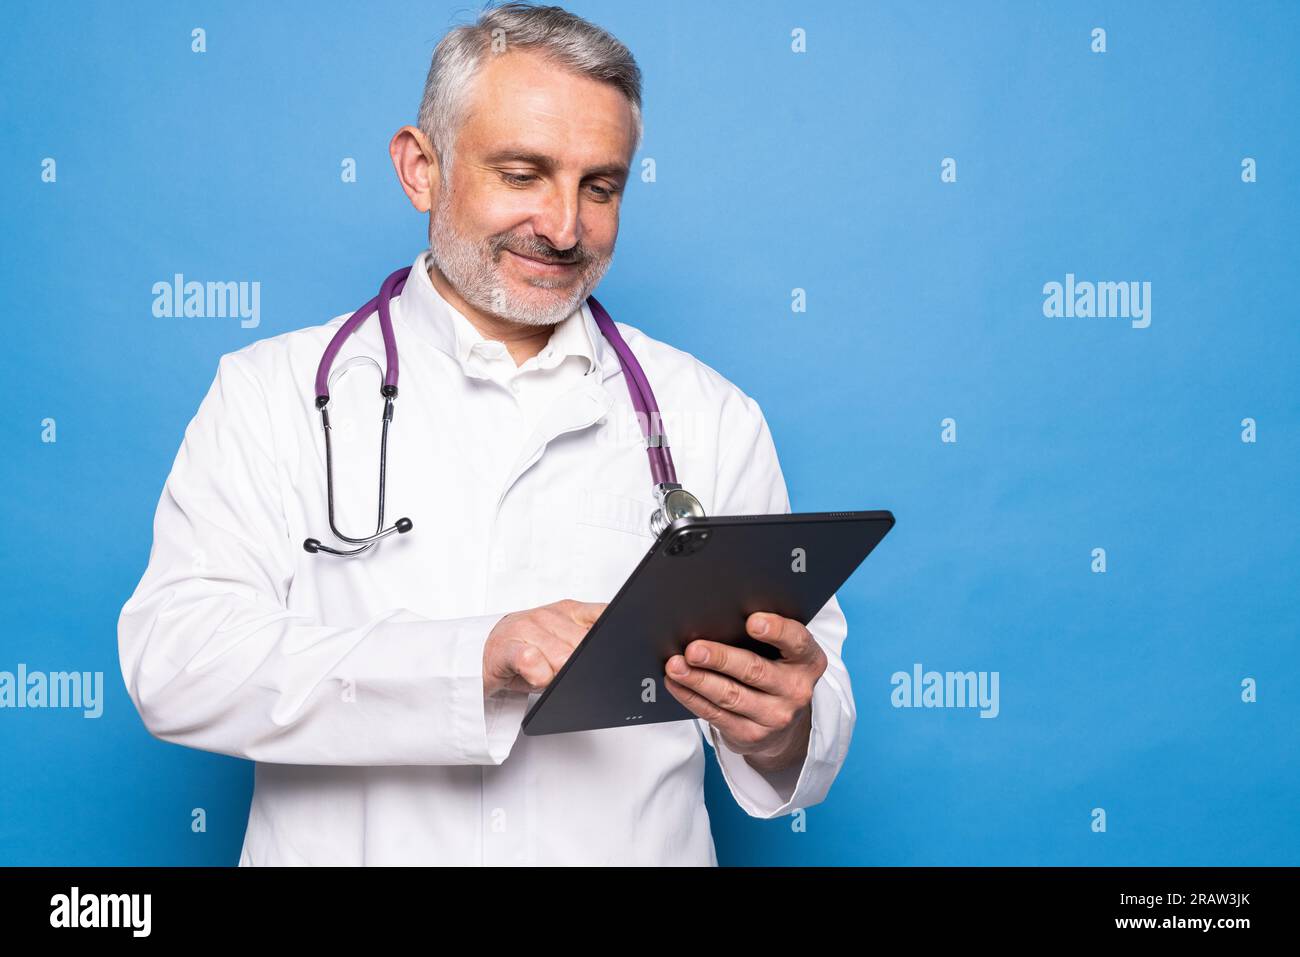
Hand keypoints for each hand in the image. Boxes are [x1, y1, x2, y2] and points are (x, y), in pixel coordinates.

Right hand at [483, 599, 606, 697]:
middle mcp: (549, 615)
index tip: (616, 651)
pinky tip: (532, 677)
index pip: (605, 615)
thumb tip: (614, 657)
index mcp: (570, 611)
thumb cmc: (526, 651)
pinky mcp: (508, 646)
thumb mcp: (563, 643)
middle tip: (562, 672)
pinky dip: (538, 677)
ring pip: (563, 657)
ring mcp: (527, 627)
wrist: (482, 654)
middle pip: (585, 646)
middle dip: (580, 667)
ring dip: (557, 675)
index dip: (614, 635)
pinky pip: (532, 661)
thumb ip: (587, 644)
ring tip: (545, 674)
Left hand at [663, 611, 826, 771]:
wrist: (783, 723)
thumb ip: (764, 635)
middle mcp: (796, 689)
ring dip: (698, 680)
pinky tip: (676, 684)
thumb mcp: (782, 652)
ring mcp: (776, 716)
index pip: (797, 641)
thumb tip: (717, 618)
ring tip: (675, 666)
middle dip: (721, 659)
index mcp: (807, 660)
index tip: (752, 621)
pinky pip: (716, 714)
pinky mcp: (752, 735)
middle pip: (755, 670)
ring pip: (731, 695)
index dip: (776, 630)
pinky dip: (691, 697)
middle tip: (694, 650)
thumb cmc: (775, 670)